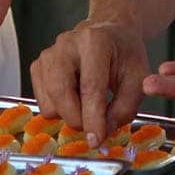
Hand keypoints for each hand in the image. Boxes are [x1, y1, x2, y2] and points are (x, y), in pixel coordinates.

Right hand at [30, 19, 149, 142]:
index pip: (90, 86)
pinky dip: (59, 109)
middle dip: (78, 120)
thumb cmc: (125, 55)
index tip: (96, 140)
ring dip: (69, 115)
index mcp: (95, 41)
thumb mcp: (137, 79)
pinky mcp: (38, 66)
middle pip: (61, 94)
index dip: (92, 118)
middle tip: (96, 125)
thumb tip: (102, 133)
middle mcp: (66, 44)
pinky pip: (42, 103)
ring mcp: (48, 54)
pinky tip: (75, 96)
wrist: (111, 34)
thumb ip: (124, 108)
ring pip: (49, 104)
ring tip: (88, 102)